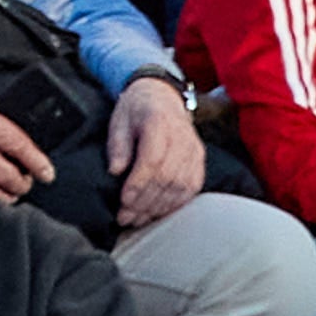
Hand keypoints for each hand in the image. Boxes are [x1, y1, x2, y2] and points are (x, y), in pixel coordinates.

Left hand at [109, 77, 203, 227]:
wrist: (162, 96)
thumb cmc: (137, 110)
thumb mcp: (119, 120)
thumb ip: (118, 145)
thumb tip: (115, 171)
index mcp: (159, 122)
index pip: (152, 160)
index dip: (138, 184)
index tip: (123, 200)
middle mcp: (181, 136)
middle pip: (167, 177)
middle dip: (145, 202)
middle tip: (125, 217)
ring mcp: (194, 149)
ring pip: (180, 186)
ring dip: (158, 207)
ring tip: (137, 219)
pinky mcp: (199, 159)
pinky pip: (191, 188)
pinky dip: (175, 204)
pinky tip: (158, 212)